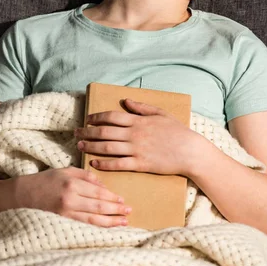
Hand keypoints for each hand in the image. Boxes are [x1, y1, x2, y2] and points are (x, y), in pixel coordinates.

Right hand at [12, 166, 131, 227]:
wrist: (22, 195)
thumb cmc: (46, 180)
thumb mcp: (66, 171)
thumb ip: (86, 176)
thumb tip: (103, 186)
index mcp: (72, 183)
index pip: (98, 192)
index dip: (112, 197)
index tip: (123, 200)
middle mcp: (70, 199)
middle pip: (98, 206)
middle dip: (116, 210)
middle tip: (129, 212)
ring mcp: (66, 212)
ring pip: (93, 219)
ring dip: (110, 221)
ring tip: (123, 223)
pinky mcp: (62, 221)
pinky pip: (83, 226)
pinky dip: (97, 228)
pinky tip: (106, 229)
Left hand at [75, 98, 196, 175]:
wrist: (190, 151)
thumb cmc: (177, 131)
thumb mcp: (161, 113)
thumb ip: (142, 107)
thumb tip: (125, 100)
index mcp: (139, 121)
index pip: (111, 116)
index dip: (96, 117)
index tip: (87, 118)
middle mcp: (134, 134)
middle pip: (104, 132)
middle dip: (87, 132)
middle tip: (76, 133)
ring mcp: (136, 150)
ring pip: (107, 148)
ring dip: (91, 147)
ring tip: (80, 147)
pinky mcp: (140, 165)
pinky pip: (117, 164)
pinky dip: (103, 164)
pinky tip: (94, 163)